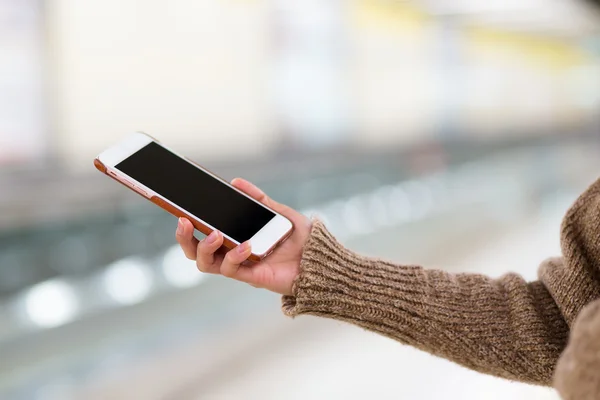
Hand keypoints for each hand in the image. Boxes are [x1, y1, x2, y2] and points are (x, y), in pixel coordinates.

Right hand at [176, 178, 311, 295]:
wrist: (320, 259)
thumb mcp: (279, 212)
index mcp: (235, 237)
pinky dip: (233, 256)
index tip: (179, 209)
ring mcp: (239, 266)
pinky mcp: (250, 277)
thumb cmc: (301, 238)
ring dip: (204, 247)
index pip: (203, 232)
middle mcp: (232, 253)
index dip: (188, 225)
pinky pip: (230, 269)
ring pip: (205, 263)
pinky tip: (245, 245)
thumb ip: (258, 199)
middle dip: (184, 238)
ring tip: (216, 234)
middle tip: (185, 222)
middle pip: (195, 251)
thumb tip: (236, 182)